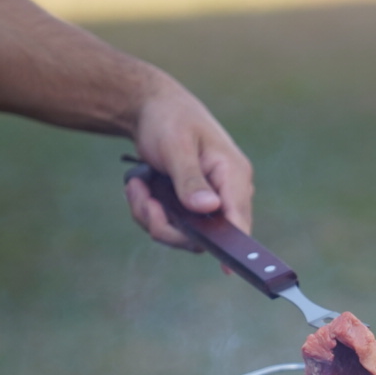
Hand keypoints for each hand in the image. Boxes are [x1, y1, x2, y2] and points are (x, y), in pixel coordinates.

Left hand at [124, 75, 252, 252]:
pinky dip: (149, 212)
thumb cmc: (168, 119)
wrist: (150, 106)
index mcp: (233, 174)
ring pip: (184, 234)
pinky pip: (171, 225)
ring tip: (137, 187)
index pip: (238, 219)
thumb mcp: (176, 146)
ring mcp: (209, 201)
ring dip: (152, 217)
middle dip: (167, 226)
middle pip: (207, 236)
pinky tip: (140, 187)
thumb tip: (208, 209)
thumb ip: (191, 180)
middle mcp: (227, 192)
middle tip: (143, 201)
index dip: (235, 246)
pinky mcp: (191, 206)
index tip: (227, 268)